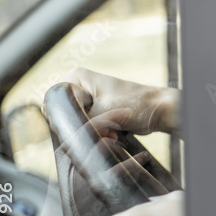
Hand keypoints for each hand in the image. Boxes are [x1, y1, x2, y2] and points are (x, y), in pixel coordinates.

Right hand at [62, 67, 178, 134]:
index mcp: (76, 77)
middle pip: (68, 114)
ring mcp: (89, 99)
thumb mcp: (102, 113)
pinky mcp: (98, 111)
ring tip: (113, 132)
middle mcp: (80, 85)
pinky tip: (116, 134)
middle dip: (86, 126)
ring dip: (96, 132)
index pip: (55, 102)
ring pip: (79, 123)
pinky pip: (90, 127)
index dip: (71, 117)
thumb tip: (63, 139)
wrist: (160, 110)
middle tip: (107, 129)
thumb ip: (78, 122)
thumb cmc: (136, 105)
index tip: (90, 121)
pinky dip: (102, 133)